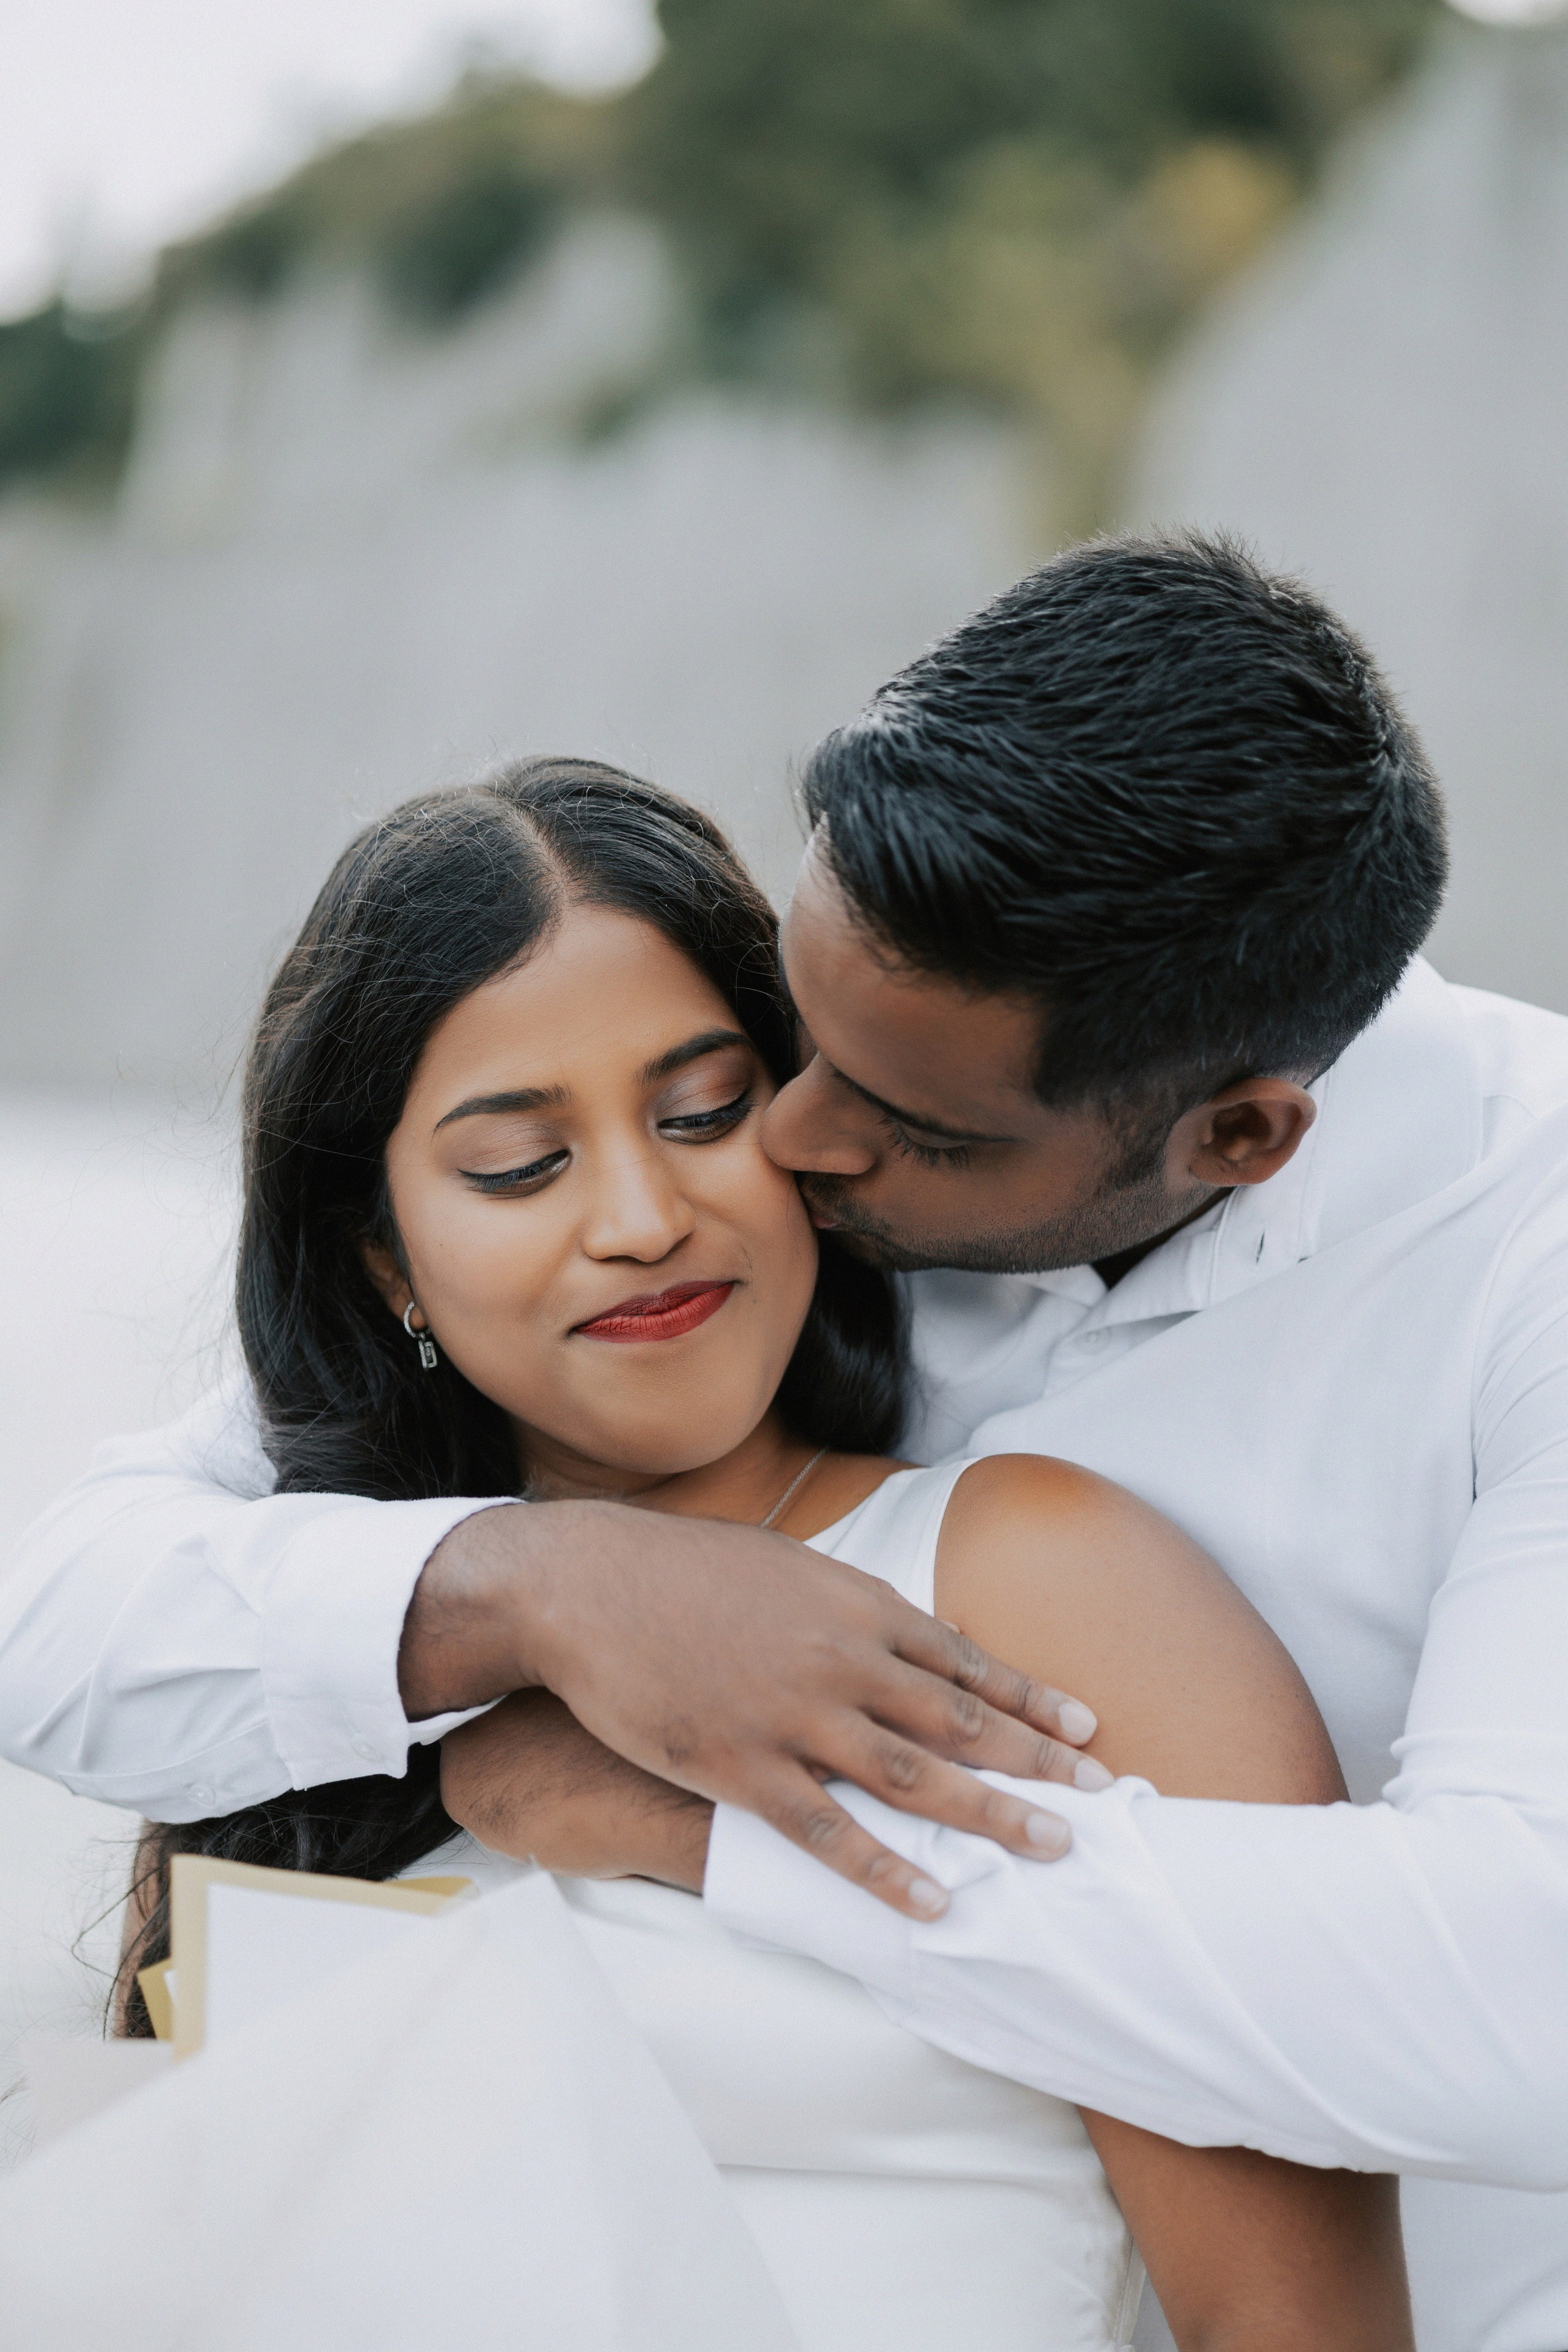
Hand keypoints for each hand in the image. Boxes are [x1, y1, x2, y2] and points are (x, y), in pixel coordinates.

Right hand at [402, 1500, 1097, 1918]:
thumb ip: (850, 1606)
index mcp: (854, 1606)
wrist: (584, 1585)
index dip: (1031, 1698)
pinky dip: (886, 1871)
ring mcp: (793, 1717)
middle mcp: (841, 1661)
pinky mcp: (739, 1769)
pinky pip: (828, 1832)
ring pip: (913, 1777)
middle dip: (1035, 1762)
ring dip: (989, 1816)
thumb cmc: (684, 1571)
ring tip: (1050, 1850)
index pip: (965, 1660)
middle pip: (960, 1720)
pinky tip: (933, 1902)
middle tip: (1099, 1797)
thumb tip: (907, 1631)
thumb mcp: (786, 1567)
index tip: (1086, 1728)